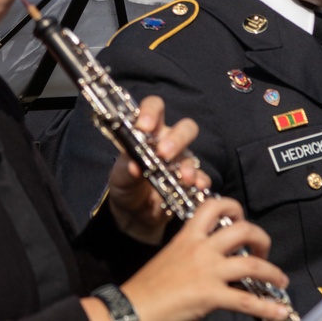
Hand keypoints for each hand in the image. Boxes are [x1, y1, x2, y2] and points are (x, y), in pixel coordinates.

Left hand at [107, 95, 207, 244]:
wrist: (134, 213)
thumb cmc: (126, 184)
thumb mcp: (120, 176)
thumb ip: (126, 170)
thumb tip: (134, 166)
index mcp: (148, 131)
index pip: (154, 108)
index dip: (151, 112)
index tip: (144, 126)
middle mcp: (168, 141)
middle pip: (184, 128)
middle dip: (177, 139)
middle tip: (164, 153)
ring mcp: (181, 161)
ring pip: (192, 153)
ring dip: (187, 164)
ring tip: (182, 177)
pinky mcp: (189, 181)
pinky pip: (201, 177)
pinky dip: (199, 181)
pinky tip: (195, 187)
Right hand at [117, 197, 289, 320]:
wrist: (134, 306)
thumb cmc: (148, 286)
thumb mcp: (170, 257)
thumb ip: (192, 253)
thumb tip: (214, 260)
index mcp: (187, 236)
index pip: (212, 206)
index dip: (233, 208)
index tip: (241, 219)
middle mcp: (200, 249)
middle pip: (242, 230)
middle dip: (261, 238)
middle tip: (263, 250)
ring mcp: (207, 271)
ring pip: (252, 264)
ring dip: (273, 273)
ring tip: (279, 280)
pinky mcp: (210, 295)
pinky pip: (248, 301)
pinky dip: (268, 308)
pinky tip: (278, 312)